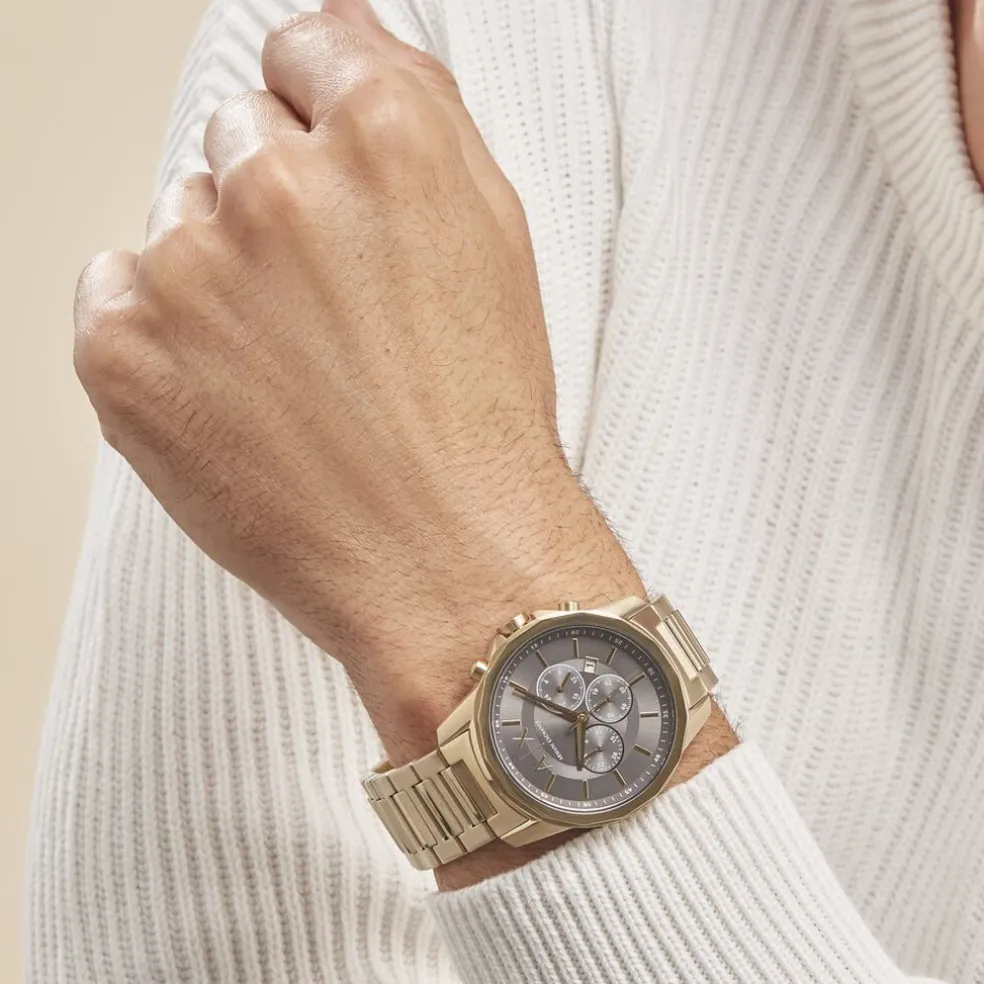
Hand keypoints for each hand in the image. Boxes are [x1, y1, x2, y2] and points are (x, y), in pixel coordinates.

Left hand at [73, 0, 643, 764]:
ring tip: (294, 372)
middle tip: (330, 311)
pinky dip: (164, 333)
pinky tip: (238, 395)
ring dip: (223, 277)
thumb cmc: (481, 424)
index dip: (321, 120)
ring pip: (180, 222)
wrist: (448, 564)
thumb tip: (344, 43)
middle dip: (278, 206)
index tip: (326, 173)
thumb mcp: (494, 242)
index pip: (306, 49)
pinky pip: (118, 291)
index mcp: (389, 140)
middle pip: (239, 140)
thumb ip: (419, 120)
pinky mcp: (126, 347)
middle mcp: (281, 186)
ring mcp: (193, 266)